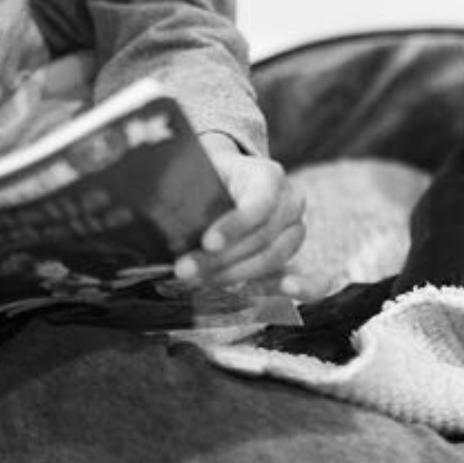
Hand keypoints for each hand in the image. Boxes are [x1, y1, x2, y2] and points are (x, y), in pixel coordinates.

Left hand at [176, 134, 304, 290]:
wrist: (226, 180)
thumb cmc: (206, 176)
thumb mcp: (197, 171)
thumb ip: (184, 188)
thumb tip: (154, 209)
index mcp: (269, 175)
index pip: (259, 203)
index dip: (235, 225)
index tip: (206, 242)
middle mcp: (290, 201)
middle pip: (262, 238)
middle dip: (221, 259)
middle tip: (183, 271)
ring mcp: (295, 230)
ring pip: (273, 259)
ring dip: (234, 276)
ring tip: (198, 282)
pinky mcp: (291, 257)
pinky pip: (309, 278)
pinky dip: (305, 288)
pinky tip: (290, 290)